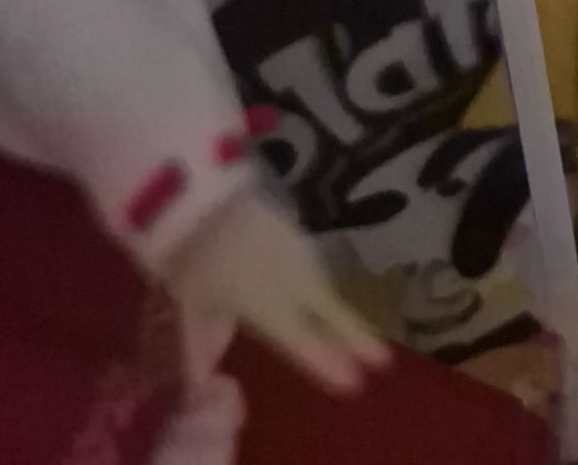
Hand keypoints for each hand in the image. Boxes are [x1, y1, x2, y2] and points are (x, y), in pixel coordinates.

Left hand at [165, 190, 392, 397]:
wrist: (210, 192)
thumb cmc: (198, 255)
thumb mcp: (193, 303)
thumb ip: (199, 343)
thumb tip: (198, 384)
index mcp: (273, 312)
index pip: (305, 347)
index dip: (328, 365)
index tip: (355, 386)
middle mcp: (295, 287)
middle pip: (330, 316)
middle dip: (357, 339)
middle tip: (384, 362)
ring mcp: (299, 253)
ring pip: (324, 290)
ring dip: (343, 314)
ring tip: (358, 331)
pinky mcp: (292, 227)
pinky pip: (312, 265)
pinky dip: (318, 283)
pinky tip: (316, 287)